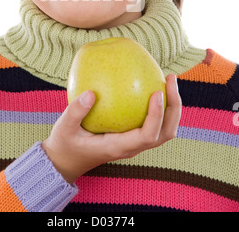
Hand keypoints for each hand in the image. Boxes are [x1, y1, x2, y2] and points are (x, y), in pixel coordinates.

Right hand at [42, 74, 180, 183]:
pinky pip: (152, 121)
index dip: (157, 115)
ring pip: (164, 129)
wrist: (65, 160)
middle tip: (170, 79)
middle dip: (174, 107)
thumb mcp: (64, 128)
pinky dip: (159, 105)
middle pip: (165, 132)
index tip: (156, 92)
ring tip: (167, 79)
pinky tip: (150, 83)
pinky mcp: (132, 135)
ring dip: (171, 106)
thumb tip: (91, 93)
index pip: (147, 136)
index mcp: (119, 148)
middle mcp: (132, 147)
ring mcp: (134, 142)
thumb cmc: (65, 144)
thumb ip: (75, 112)